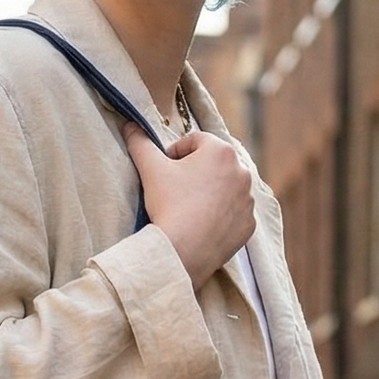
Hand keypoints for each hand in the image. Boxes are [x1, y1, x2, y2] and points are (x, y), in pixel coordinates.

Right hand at [123, 123, 257, 288]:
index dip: (176, 153)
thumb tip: (130, 126)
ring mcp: (248, 200)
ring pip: (226, 189)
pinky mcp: (248, 225)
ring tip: (190, 209)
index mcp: (221, 150)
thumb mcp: (150, 170)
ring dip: (211, 194)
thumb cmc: (169, 206)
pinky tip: (203, 225)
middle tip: (176, 191)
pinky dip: (222, 217)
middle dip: (196, 173)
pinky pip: (235, 215)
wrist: (182, 252)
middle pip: (214, 165)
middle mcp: (242, 171)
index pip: (196, 141)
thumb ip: (141, 143)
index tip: (165, 169)